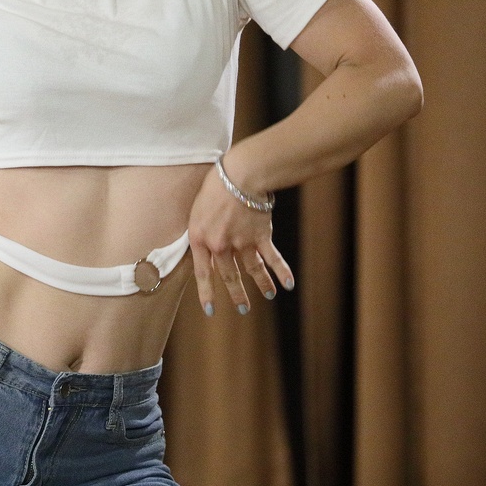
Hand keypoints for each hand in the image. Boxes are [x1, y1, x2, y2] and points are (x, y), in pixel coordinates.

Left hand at [187, 162, 294, 315]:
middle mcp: (220, 246)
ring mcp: (242, 242)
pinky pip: (272, 258)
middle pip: (229, 276)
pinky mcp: (261, 236)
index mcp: (200, 239)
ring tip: (267, 296)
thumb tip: (205, 248)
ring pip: (252, 270)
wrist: (240, 175)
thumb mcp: (197, 209)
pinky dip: (281, 271)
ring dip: (261, 284)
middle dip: (236, 294)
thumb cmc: (215, 186)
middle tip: (243, 309)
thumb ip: (201, 231)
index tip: (211, 311)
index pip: (202, 273)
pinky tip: (288, 284)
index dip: (207, 293)